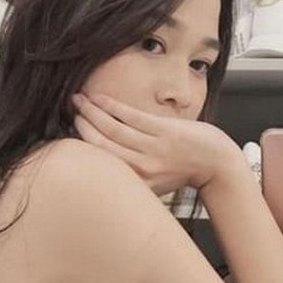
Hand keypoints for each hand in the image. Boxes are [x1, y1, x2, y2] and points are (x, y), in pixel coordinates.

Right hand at [72, 91, 239, 193]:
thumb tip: (101, 157)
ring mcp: (153, 149)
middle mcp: (143, 170)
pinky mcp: (164, 131)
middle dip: (81, 125)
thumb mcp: (152, 180)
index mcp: (138, 184)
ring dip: (91, 112)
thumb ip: (129, 172)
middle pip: (101, 145)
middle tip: (70, 112)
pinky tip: (98, 98)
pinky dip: (110, 106)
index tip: (67, 132)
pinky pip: (130, 116)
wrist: (214, 162)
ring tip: (78, 101)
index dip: (80, 147)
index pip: (102, 165)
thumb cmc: (183, 169)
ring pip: (112, 129)